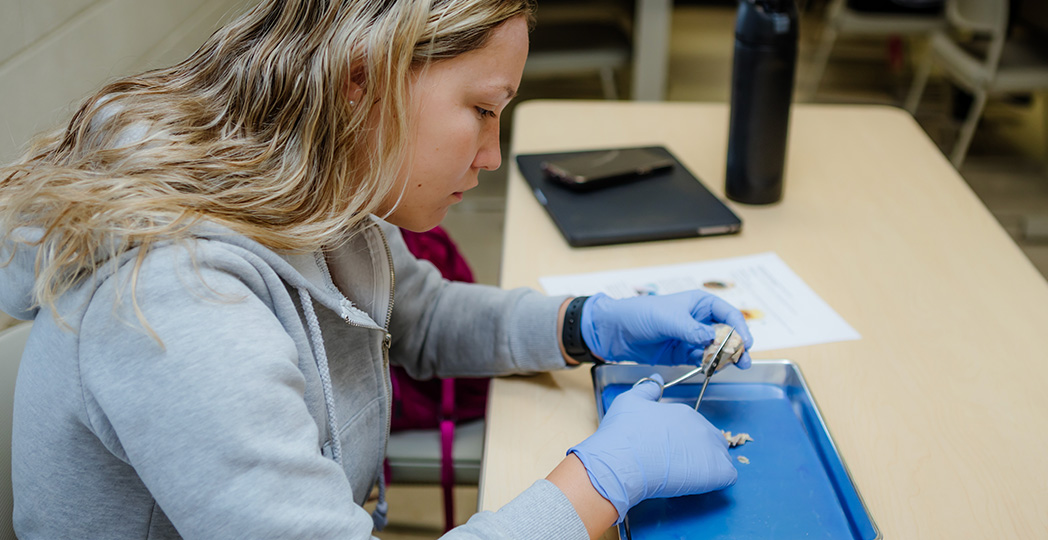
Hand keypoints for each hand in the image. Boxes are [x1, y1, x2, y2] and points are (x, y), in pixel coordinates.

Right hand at [568, 375, 736, 521]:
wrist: (621, 461)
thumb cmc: (622, 433)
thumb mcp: (629, 401)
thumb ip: (647, 389)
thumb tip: (656, 378)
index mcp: (683, 413)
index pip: (694, 427)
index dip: (683, 441)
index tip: (668, 450)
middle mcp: (701, 427)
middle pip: (712, 440)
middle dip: (701, 452)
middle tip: (679, 465)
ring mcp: (711, 449)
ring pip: (722, 458)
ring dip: (710, 467)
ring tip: (687, 478)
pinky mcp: (716, 471)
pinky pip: (728, 476)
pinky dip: (717, 480)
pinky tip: (698, 485)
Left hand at [580, 290, 753, 365]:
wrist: (615, 331)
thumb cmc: (639, 314)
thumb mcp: (667, 318)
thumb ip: (690, 329)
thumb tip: (711, 338)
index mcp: (699, 303)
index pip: (728, 314)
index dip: (740, 328)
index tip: (746, 343)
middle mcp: (699, 320)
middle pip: (727, 333)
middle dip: (737, 346)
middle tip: (744, 361)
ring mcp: (692, 338)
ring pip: (716, 349)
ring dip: (725, 358)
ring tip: (732, 367)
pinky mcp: (683, 354)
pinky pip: (702, 360)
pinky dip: (709, 365)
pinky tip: (713, 370)